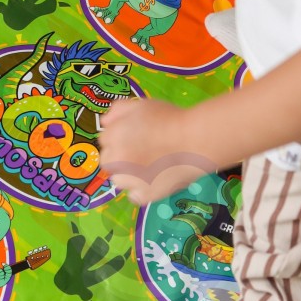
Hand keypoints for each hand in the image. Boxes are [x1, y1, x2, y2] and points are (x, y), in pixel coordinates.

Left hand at [99, 98, 217, 206]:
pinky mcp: (145, 195)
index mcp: (114, 137)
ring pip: (119, 180)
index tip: (135, 136)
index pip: (105, 140)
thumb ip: (118, 110)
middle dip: (120, 156)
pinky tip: (154, 179)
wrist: (195, 141)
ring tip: (149, 166)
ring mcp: (130, 180)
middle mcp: (117, 160)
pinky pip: (134, 195)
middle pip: (108, 161)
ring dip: (128, 174)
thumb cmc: (170, 119)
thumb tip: (105, 123)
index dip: (120, 136)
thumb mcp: (141, 105)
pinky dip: (141, 190)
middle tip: (141, 151)